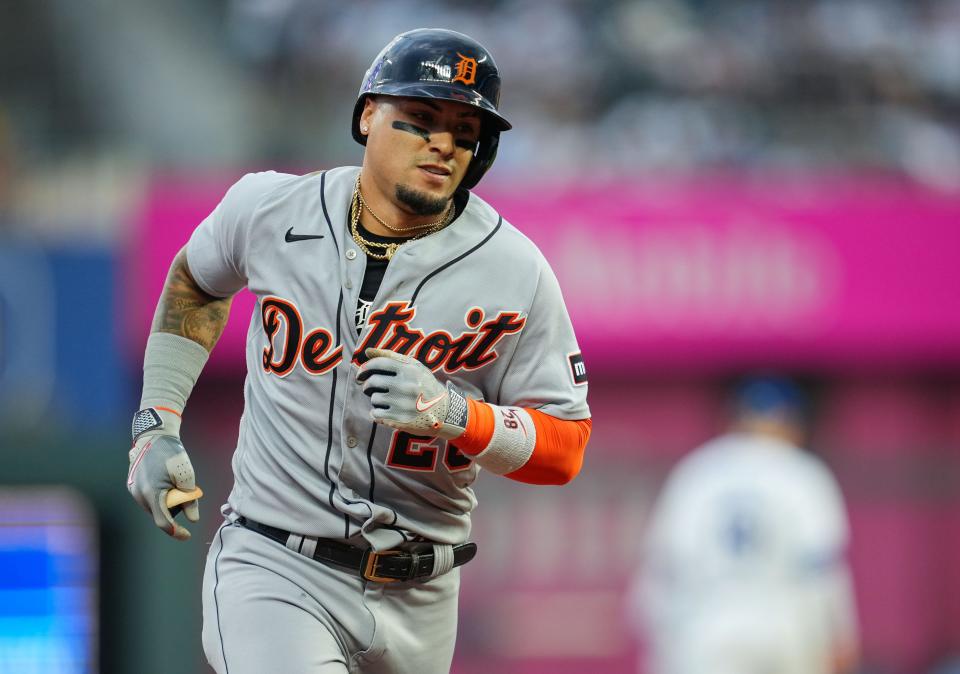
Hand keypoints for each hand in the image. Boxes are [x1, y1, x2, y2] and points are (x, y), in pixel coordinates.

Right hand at [127, 408, 199, 539]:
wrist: (153, 436)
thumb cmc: (171, 454)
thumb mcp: (187, 475)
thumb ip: (190, 500)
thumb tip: (193, 519)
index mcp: (152, 494)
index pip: (163, 522)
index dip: (176, 531)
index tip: (187, 535)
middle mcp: (139, 495)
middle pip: (159, 514)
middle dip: (174, 510)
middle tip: (185, 493)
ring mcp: (133, 490)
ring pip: (154, 506)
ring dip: (166, 503)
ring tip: (174, 483)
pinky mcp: (132, 485)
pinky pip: (148, 498)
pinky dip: (159, 496)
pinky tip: (165, 481)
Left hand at [356, 348, 467, 438]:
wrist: (444, 411)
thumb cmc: (425, 386)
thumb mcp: (414, 367)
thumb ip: (391, 357)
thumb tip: (367, 352)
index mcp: (410, 370)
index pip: (379, 364)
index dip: (365, 368)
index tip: (361, 373)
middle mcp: (407, 386)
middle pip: (373, 382)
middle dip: (367, 385)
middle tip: (370, 388)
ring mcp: (403, 404)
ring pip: (374, 399)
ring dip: (375, 399)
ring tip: (385, 400)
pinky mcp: (400, 420)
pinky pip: (376, 414)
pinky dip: (376, 413)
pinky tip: (385, 411)